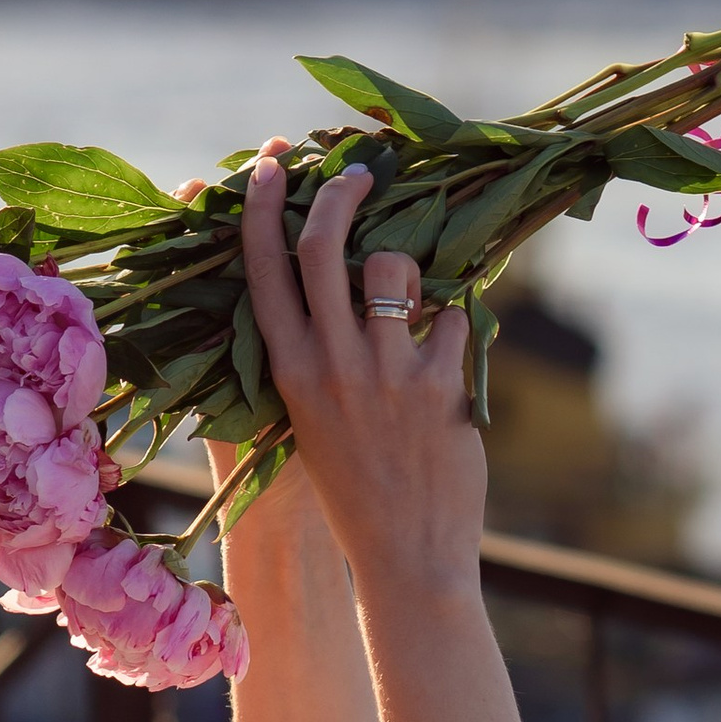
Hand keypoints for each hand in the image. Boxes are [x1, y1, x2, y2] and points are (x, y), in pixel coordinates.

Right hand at [238, 149, 483, 600]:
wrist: (405, 556)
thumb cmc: (356, 488)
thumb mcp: (313, 419)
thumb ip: (317, 356)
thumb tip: (342, 285)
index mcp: (289, 372)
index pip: (262, 270)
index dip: (263, 208)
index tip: (271, 165)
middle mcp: (330, 365)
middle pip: (323, 246)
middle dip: (340, 192)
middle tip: (361, 172)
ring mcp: (385, 373)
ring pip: (393, 268)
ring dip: (410, 270)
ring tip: (418, 303)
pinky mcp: (439, 386)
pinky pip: (454, 316)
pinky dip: (457, 328)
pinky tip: (453, 361)